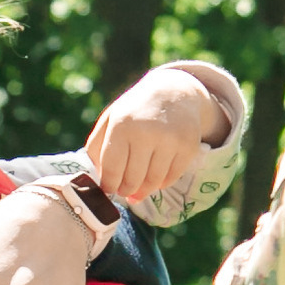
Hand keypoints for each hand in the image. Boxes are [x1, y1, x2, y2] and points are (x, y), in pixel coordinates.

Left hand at [85, 66, 225, 214]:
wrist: (175, 92)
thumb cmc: (136, 110)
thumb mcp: (111, 118)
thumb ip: (97, 146)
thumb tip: (96, 177)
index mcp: (122, 126)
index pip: (112, 170)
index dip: (109, 185)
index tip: (108, 189)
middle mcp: (146, 133)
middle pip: (132, 180)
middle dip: (125, 190)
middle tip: (124, 192)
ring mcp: (170, 141)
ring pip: (153, 182)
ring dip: (144, 190)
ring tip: (138, 189)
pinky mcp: (188, 147)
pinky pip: (171, 179)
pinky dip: (161, 183)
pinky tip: (155, 178)